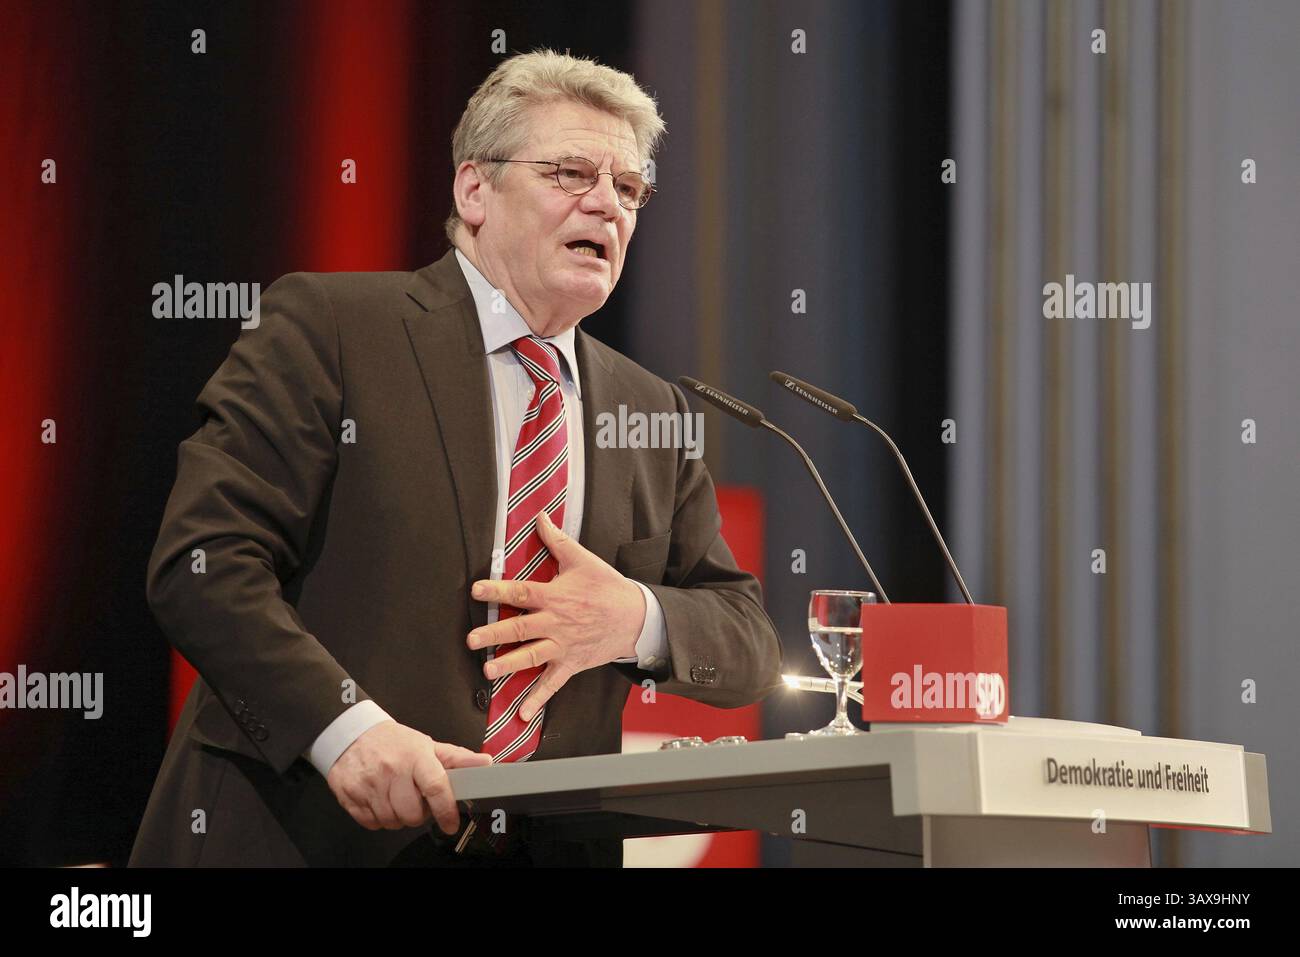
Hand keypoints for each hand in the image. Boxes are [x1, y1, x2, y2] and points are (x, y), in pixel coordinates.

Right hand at [325, 720, 491, 834]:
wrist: (352, 734)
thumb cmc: (393, 742)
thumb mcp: (427, 745)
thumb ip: (457, 758)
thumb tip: (485, 763)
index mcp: (415, 756)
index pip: (436, 787)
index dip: (446, 810)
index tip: (451, 823)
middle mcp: (392, 770)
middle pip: (413, 814)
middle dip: (418, 813)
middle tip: (414, 798)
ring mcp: (369, 784)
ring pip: (392, 822)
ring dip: (397, 816)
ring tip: (396, 796)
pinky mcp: (350, 796)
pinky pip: (372, 824)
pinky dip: (378, 818)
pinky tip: (380, 800)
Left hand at [467, 510, 646, 721]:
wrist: (636, 617)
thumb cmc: (606, 586)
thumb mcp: (582, 560)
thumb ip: (556, 540)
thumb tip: (540, 515)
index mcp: (555, 596)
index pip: (521, 591)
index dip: (498, 590)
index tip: (476, 590)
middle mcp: (556, 622)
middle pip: (520, 628)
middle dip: (494, 633)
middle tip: (472, 639)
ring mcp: (563, 646)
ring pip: (531, 656)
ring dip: (508, 664)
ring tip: (487, 670)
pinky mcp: (571, 663)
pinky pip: (552, 684)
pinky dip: (537, 700)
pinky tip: (521, 715)